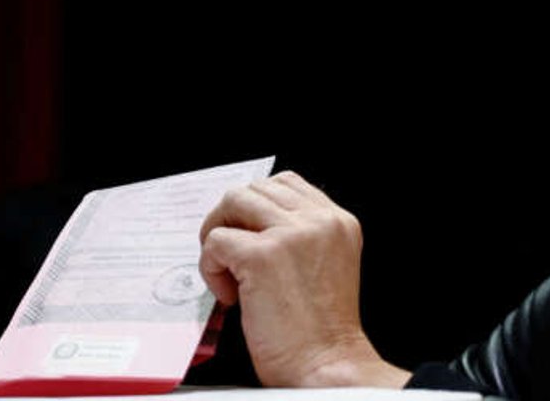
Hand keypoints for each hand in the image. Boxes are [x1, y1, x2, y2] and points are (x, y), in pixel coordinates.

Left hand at [198, 171, 408, 387]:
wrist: (326, 365)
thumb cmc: (322, 330)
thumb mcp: (330, 264)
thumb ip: (305, 237)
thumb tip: (256, 223)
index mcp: (338, 221)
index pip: (287, 183)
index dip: (257, 206)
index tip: (247, 232)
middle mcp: (318, 221)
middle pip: (256, 188)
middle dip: (233, 218)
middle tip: (229, 253)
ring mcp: (290, 235)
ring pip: (233, 202)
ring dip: (219, 234)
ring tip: (228, 270)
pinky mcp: (262, 258)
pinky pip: (216, 241)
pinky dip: (211, 269)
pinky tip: (230, 295)